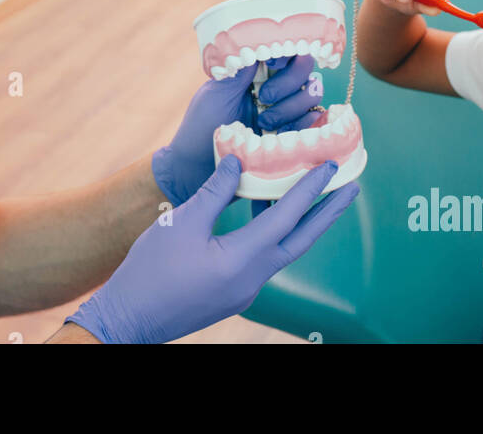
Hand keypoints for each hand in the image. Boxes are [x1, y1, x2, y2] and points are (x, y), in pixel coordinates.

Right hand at [66, 155, 359, 343]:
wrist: (129, 319)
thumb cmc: (150, 271)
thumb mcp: (181, 222)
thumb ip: (215, 191)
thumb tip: (238, 162)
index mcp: (242, 260)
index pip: (286, 218)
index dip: (309, 189)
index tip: (331, 166)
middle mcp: (253, 279)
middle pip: (301, 240)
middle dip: (327, 213)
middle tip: (352, 187)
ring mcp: (245, 290)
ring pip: (283, 250)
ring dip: (300, 222)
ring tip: (313, 195)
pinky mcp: (234, 294)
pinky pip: (263, 258)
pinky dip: (272, 233)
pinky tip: (265, 213)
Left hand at [153, 55, 323, 206]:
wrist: (196, 169)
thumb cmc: (200, 127)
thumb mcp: (217, 93)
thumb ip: (241, 69)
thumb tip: (261, 41)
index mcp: (254, 72)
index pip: (283, 49)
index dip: (286, 51)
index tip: (272, 63)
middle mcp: (274, 87)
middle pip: (305, 69)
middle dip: (289, 82)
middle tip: (264, 97)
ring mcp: (285, 111)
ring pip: (311, 94)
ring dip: (291, 107)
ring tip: (264, 124)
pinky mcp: (291, 135)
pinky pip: (313, 122)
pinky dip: (306, 124)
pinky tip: (285, 132)